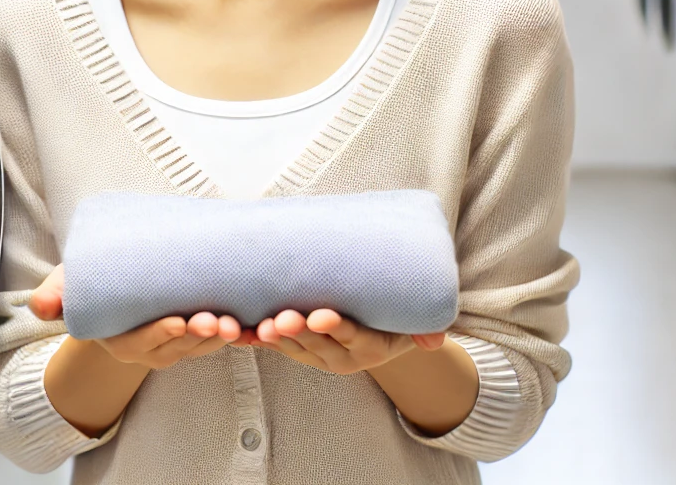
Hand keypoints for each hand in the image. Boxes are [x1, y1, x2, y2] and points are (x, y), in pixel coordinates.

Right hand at [28, 264, 245, 369]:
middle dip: (198, 334)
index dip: (160, 332)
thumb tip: (41, 305)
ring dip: (220, 336)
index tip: (177, 320)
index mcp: (119, 340)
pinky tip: (251, 324)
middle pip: (177, 346)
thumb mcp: (66, 287)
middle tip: (215, 320)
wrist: (112, 290)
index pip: (142, 341)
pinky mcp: (194, 337)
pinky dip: (234, 334)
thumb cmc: (91, 288)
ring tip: (236, 323)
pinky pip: (216, 340)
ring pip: (201, 345)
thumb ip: (54, 295)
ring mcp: (173, 346)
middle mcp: (149, 350)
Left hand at [252, 308, 449, 374]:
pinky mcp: (298, 351)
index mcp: (367, 347)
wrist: (379, 336)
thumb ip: (424, 331)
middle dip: (297, 331)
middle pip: (315, 344)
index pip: (351, 336)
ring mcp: (316, 356)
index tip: (320, 317)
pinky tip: (239, 332)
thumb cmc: (394, 321)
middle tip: (282, 318)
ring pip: (292, 348)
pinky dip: (257, 340)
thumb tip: (436, 340)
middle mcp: (339, 357)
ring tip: (259, 326)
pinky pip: (275, 347)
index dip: (334, 327)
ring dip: (274, 337)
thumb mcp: (412, 327)